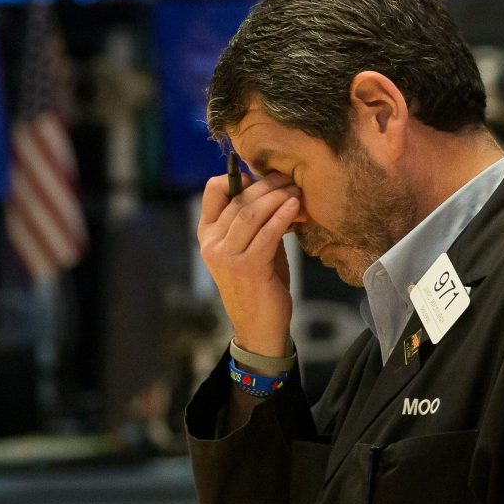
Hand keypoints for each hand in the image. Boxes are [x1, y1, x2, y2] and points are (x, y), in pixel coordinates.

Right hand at [197, 169, 300, 358]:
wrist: (260, 327)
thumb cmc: (259, 283)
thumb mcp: (252, 246)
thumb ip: (256, 221)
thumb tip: (274, 189)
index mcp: (207, 234)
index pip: (212, 192)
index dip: (237, 178)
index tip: (261, 176)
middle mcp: (211, 243)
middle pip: (238, 200)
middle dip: (267, 185)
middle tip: (290, 178)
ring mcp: (226, 256)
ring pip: (251, 213)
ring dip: (277, 197)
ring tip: (296, 190)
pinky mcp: (247, 267)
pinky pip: (267, 233)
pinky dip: (282, 216)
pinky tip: (295, 207)